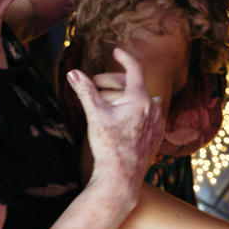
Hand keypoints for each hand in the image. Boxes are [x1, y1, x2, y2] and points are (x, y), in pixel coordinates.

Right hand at [67, 49, 163, 209]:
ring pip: (141, 101)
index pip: (134, 70)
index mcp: (140, 99)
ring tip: (106, 101)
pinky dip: (132, 110)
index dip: (124, 58)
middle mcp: (153, 109)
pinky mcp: (155, 136)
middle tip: (97, 83)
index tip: (116, 52)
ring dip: (123, 96)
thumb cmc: (109, 146)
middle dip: (114, 80)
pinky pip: (146, 115)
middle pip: (135, 85)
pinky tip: (121, 117)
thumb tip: (72, 73)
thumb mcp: (95, 114)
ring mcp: (156, 123)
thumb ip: (85, 90)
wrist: (121, 177)